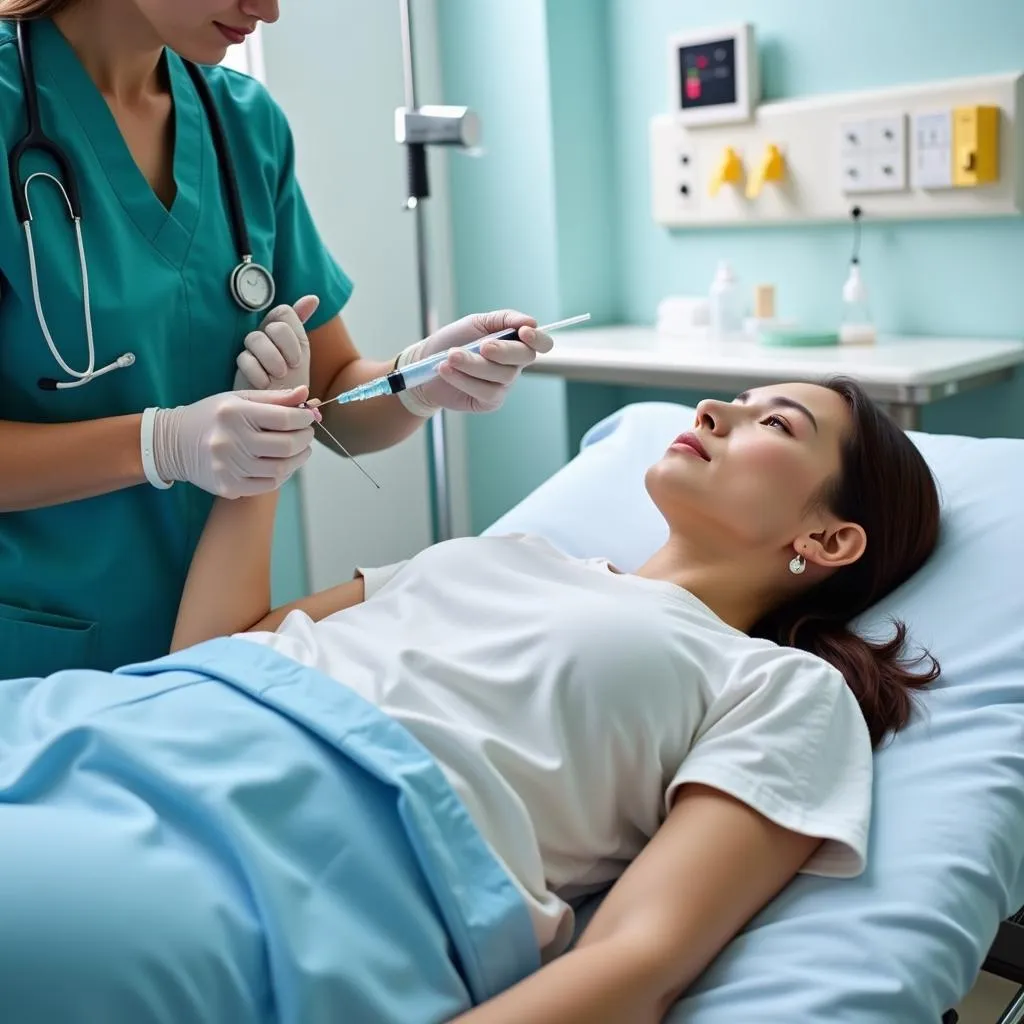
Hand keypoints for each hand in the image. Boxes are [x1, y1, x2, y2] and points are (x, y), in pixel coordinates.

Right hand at [152, 386, 319, 498]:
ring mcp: (228, 467)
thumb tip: (306, 395)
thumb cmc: (213, 417)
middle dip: (305, 439)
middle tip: (306, 435)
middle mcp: (230, 440)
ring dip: (298, 459)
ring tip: (299, 450)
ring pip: (281, 469)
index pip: (285, 418)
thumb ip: (275, 398)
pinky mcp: (228, 486)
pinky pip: (269, 485)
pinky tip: (281, 464)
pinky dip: (282, 475)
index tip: (308, 418)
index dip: (304, 419)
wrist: (173, 443)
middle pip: (287, 446)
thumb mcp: (239, 399)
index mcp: (234, 413)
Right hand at [233, 295, 319, 390]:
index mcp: (283, 330)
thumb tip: (313, 297)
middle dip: (285, 348)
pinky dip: (257, 372)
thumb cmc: (292, 383)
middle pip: (273, 326)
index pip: (284, 312)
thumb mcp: (302, 354)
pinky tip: (265, 384)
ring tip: (278, 376)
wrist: (280, 409)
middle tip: (289, 369)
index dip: (293, 334)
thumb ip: (301, 325)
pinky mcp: (241, 365)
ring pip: (255, 338)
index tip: (298, 360)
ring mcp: (252, 349)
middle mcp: (266, 335)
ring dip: (272, 359)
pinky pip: (244, 358)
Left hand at [393, 309, 553, 415]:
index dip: (538, 339)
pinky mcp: (490, 402)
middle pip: (524, 358)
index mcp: (515, 343)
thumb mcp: (477, 321)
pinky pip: (486, 391)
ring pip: (501, 375)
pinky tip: (446, 370)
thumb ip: (504, 319)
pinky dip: (464, 379)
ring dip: (474, 364)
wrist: (425, 362)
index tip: (524, 332)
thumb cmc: (454, 340)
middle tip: (482, 345)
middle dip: (503, 351)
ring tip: (450, 356)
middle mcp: (513, 365)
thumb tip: (531, 321)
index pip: (541, 344)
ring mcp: (503, 385)